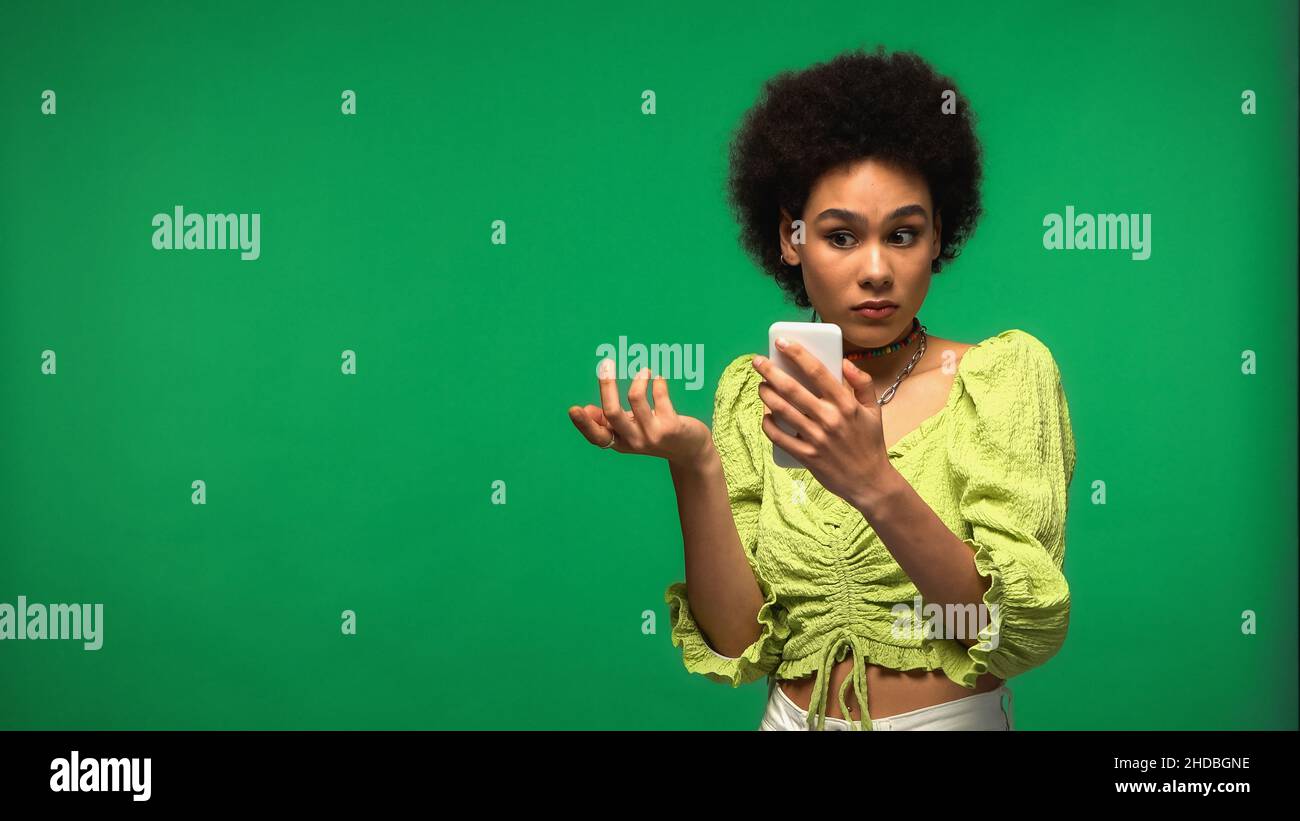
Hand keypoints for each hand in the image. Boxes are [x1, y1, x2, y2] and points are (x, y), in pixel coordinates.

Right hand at [568, 359, 711, 465]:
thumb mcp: (631, 433)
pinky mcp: (671, 426)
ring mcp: (653, 435)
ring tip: (644, 370)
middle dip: (607, 385)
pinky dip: (658, 383)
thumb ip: (611, 422)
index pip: (596, 436)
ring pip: (636, 400)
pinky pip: (660, 396)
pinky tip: (659, 379)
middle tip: (606, 363)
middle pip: (612, 412)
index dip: (584, 424)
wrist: (690, 451)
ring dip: (639, 380)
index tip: (573, 409)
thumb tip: (589, 410)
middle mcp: (633, 441)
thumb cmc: (656, 436)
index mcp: (619, 442)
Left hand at [752, 339, 891, 509]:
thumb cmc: (870, 443)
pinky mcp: (807, 456)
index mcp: (846, 404)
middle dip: (770, 371)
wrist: (870, 482)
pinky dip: (768, 425)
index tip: (782, 342)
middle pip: (792, 389)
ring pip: (782, 410)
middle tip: (758, 361)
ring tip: (760, 386)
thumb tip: (844, 361)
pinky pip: (779, 438)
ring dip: (766, 395)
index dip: (797, 354)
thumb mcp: (874, 410)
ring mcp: (816, 438)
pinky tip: (766, 416)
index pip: (818, 371)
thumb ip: (862, 383)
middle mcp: (830, 419)